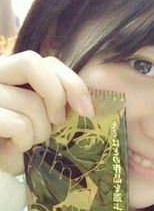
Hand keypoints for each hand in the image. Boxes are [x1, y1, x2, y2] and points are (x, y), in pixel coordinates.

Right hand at [0, 51, 94, 174]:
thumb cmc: (14, 145)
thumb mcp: (40, 119)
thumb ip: (55, 102)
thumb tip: (87, 104)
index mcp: (8, 72)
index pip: (47, 61)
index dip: (72, 82)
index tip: (87, 110)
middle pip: (31, 63)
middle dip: (55, 96)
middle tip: (57, 122)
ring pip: (29, 101)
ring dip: (39, 130)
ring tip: (28, 143)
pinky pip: (18, 124)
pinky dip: (23, 142)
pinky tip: (13, 149)